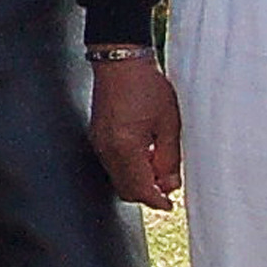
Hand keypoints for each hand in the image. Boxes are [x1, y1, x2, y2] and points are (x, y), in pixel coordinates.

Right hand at [87, 54, 183, 211]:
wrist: (120, 61)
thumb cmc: (147, 86)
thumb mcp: (169, 124)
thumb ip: (169, 158)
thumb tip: (170, 184)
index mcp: (125, 147)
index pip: (140, 189)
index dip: (157, 200)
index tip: (170, 205)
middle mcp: (106, 149)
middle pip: (125, 189)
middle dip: (147, 193)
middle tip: (167, 184)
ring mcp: (98, 143)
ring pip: (118, 178)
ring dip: (138, 180)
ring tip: (158, 163)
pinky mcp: (97, 137)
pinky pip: (112, 164)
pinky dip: (129, 168)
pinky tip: (144, 153)